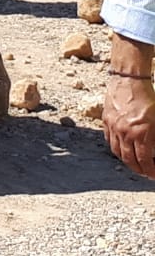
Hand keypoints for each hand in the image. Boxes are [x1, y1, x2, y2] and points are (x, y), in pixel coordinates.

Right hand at [106, 36, 154, 177]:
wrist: (128, 80)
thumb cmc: (147, 97)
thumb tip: (154, 149)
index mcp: (141, 133)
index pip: (145, 161)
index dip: (151, 172)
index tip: (154, 175)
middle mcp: (125, 133)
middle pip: (130, 160)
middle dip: (139, 170)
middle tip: (145, 173)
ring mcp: (114, 127)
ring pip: (118, 152)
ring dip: (126, 161)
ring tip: (134, 164)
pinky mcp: (106, 120)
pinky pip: (110, 140)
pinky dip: (116, 148)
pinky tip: (122, 149)